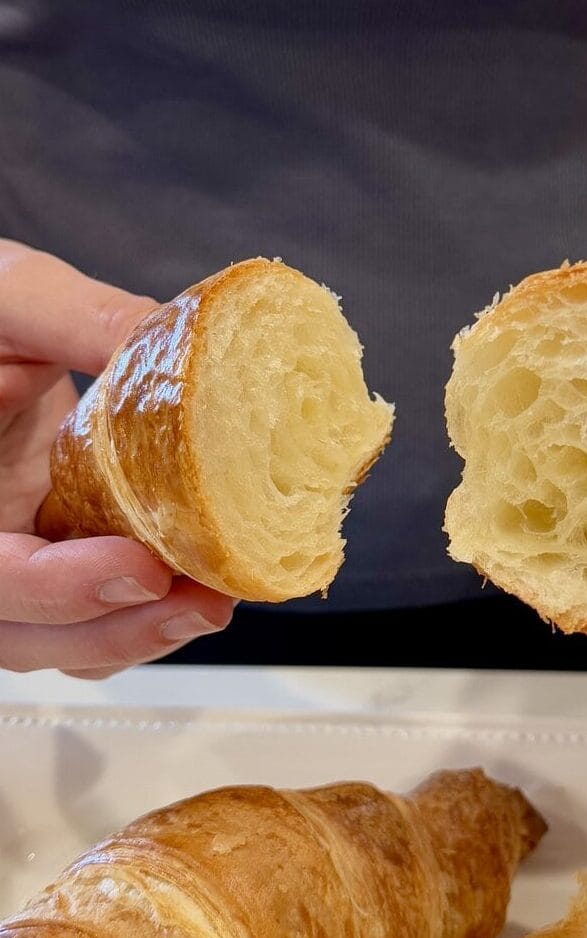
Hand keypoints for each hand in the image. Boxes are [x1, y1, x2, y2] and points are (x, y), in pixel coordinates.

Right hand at [0, 241, 233, 676]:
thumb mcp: (11, 295)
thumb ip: (79, 315)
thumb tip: (181, 341)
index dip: (58, 586)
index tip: (142, 567)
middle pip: (22, 635)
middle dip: (116, 631)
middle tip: (201, 602)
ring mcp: (10, 561)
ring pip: (60, 642)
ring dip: (141, 633)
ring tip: (215, 600)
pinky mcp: (54, 561)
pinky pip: (93, 616)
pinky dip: (147, 612)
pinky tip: (206, 580)